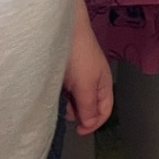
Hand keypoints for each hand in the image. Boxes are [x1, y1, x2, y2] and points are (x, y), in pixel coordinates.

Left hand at [63, 4, 113, 135]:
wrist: (64, 28)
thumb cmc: (79, 56)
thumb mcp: (86, 85)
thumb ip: (88, 106)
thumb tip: (89, 124)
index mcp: (104, 84)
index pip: (104, 111)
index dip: (94, 124)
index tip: (78, 130)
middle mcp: (93, 81)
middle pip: (90, 106)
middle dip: (79, 113)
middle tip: (65, 111)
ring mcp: (79, 75)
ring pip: (77, 98)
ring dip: (69, 104)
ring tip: (58, 99)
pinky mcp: (67, 69)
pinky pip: (67, 89)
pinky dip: (62, 94)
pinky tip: (54, 91)